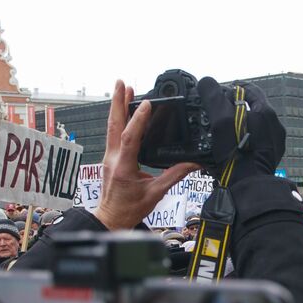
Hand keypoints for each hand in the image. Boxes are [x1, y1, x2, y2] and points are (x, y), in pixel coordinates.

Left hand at [94, 81, 201, 230]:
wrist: (111, 220)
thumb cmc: (129, 209)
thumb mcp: (156, 193)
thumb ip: (174, 176)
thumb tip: (193, 164)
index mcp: (123, 167)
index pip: (130, 138)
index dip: (138, 120)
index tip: (146, 104)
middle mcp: (113, 159)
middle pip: (114, 125)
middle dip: (119, 102)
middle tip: (122, 83)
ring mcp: (109, 157)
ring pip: (111, 128)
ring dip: (117, 107)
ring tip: (124, 90)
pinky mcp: (110, 159)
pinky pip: (113, 135)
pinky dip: (118, 120)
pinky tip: (124, 111)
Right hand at [194, 77, 284, 180]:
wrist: (249, 187)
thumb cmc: (237, 153)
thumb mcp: (221, 120)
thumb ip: (214, 98)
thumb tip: (207, 81)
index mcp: (266, 113)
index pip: (248, 89)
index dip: (231, 89)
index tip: (218, 94)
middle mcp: (274, 126)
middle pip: (252, 108)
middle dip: (235, 108)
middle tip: (217, 112)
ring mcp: (274, 143)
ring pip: (254, 126)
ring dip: (240, 125)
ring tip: (222, 131)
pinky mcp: (270, 157)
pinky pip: (256, 142)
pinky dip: (244, 140)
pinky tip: (232, 146)